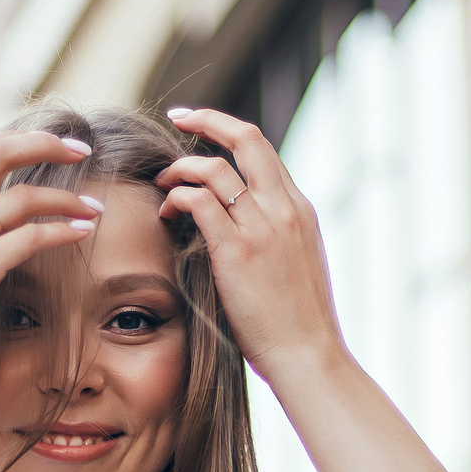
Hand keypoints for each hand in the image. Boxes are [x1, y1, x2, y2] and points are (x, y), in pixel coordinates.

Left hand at [157, 108, 347, 381]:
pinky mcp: (237, 250)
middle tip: (178, 117)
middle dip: (207, 118)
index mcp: (300, 209)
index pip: (263, 151)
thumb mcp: (297, 264)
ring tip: (162, 183)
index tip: (201, 124)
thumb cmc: (298, 323)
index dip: (228, 131)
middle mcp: (284, 209)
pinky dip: (177, 197)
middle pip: (246, 138)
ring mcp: (262, 227)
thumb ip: (275, 235)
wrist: (309, 355)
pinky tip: (167, 212)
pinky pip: (198, 201)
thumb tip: (241, 224)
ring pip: (213, 168)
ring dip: (180, 168)